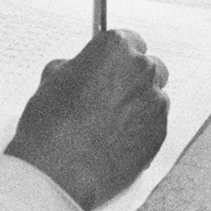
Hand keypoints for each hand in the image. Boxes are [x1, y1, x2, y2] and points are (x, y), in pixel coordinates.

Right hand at [3, 29, 168, 210]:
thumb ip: (75, 67)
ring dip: (138, 106)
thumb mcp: (51, 80)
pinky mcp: (160, 134)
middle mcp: (141, 70)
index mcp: (116, 48)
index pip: (129, 40)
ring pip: (154, 98)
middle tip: (110, 96)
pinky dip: (141, 131)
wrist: (60, 170)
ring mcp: (154, 103)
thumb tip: (80, 72)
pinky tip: (115, 143)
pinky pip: (154, 126)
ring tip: (109, 125)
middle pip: (148, 67)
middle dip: (133, 79)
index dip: (117, 56)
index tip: (111, 66)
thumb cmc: (51, 124)